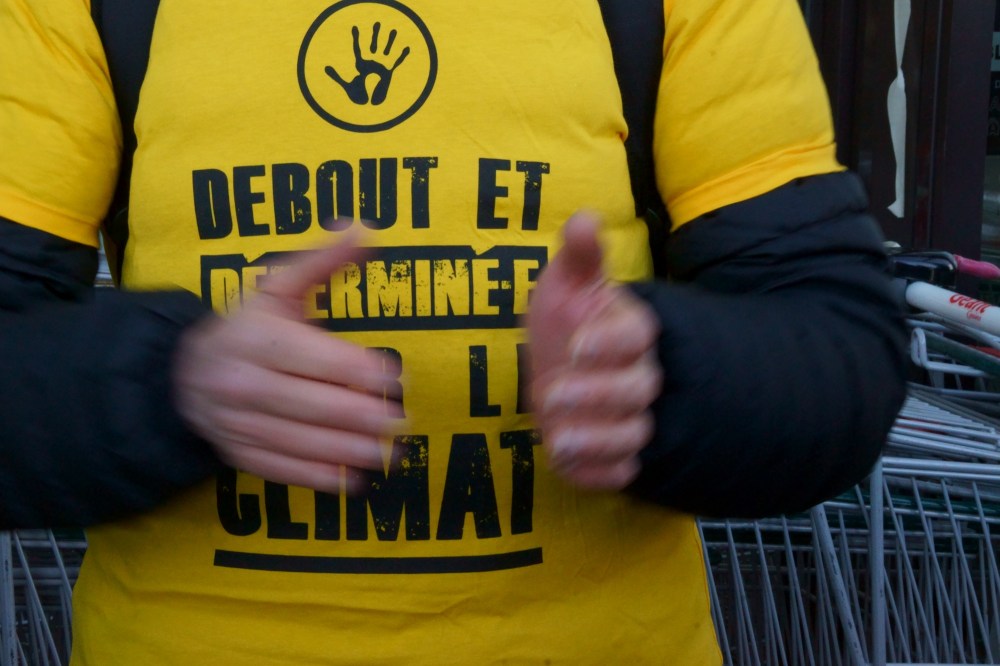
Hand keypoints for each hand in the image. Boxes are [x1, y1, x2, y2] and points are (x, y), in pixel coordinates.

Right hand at [173, 231, 399, 493]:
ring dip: (350, 451)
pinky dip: (318, 479)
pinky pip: (281, 470)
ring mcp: (239, 423)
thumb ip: (323, 263)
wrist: (182, 373)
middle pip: (313, 405)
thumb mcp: (277, 288)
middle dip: (363, 417)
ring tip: (391, 454)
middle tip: (401, 421)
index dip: (359, 370)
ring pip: (301, 442)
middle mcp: (244, 383)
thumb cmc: (246, 326)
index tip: (395, 377)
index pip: (315, 358)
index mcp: (256, 338)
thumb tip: (365, 229)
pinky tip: (353, 481)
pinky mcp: (240, 454)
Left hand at [526, 212, 661, 489]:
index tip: (575, 344)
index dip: (611, 342)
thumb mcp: (566, 285)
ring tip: (557, 440)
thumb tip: (586, 219)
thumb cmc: (567, 321)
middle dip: (596, 394)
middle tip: (549, 394)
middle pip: (639, 388)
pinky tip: (569, 466)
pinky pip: (623, 471)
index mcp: (629, 330)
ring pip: (634, 433)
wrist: (565, 371)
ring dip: (597, 440)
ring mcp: (631, 417)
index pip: (638, 335)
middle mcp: (638, 375)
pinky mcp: (619, 456)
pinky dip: (600, 473)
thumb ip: (579, 259)